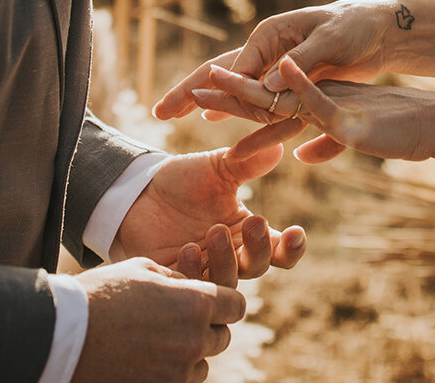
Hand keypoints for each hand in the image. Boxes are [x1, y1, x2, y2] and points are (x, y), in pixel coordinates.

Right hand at [71, 257, 244, 382]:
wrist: (63, 334)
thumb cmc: (101, 294)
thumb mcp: (143, 270)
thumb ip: (178, 279)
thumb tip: (193, 287)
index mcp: (196, 302)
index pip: (236, 306)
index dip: (225, 302)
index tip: (213, 303)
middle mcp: (194, 339)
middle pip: (220, 337)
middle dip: (205, 328)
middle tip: (177, 321)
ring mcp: (178, 371)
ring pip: (201, 364)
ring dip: (188, 354)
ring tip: (157, 342)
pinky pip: (180, 382)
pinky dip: (171, 372)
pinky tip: (147, 359)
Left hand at [114, 145, 306, 281]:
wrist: (138, 191)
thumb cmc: (182, 180)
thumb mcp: (217, 169)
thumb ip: (248, 163)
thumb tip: (279, 147)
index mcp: (245, 232)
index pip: (279, 250)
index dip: (291, 248)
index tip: (295, 233)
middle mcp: (230, 255)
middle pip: (257, 267)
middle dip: (260, 248)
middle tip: (254, 221)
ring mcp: (204, 270)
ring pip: (229, 282)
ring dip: (227, 259)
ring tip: (214, 231)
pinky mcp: (177, 279)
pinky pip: (193, 287)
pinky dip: (194, 271)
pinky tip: (187, 249)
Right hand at [153, 0, 397, 120]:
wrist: (376, 28)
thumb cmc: (355, 26)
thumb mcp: (330, 41)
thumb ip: (299, 63)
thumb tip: (266, 86)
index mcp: (271, 34)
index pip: (234, 68)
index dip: (209, 89)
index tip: (188, 109)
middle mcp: (266, 48)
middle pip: (220, 73)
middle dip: (189, 92)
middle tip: (159, 113)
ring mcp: (274, 64)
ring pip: (231, 86)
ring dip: (205, 101)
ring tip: (173, 115)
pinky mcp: (286, 79)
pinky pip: (254, 97)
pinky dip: (232, 106)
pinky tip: (215, 117)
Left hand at [210, 56, 434, 164]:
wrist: (433, 124)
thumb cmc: (398, 133)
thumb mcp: (353, 141)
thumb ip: (326, 143)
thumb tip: (302, 153)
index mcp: (312, 105)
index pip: (262, 102)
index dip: (230, 101)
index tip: (197, 101)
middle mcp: (314, 99)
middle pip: (259, 95)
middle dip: (221, 95)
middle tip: (186, 92)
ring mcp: (329, 105)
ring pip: (278, 96)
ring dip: (245, 88)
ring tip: (211, 81)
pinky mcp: (346, 116)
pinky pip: (316, 101)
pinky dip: (296, 88)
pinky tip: (274, 81)